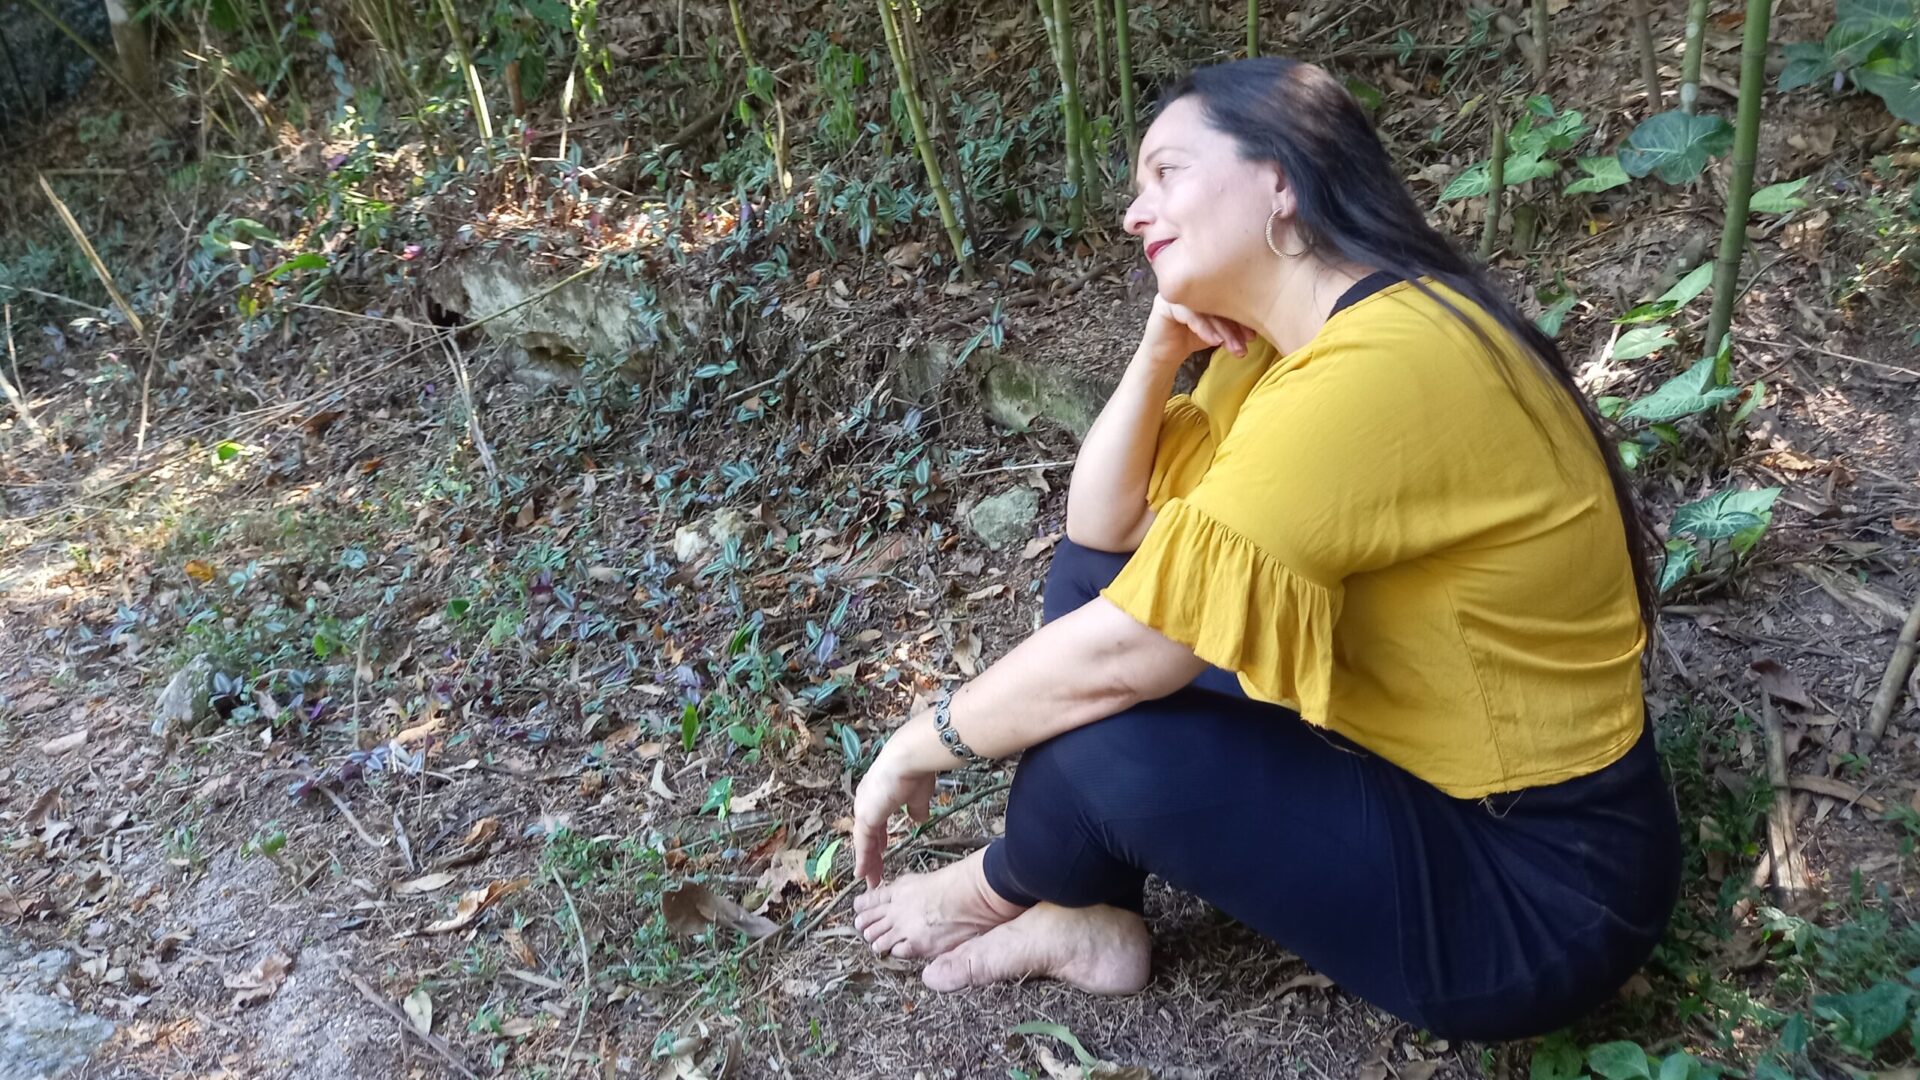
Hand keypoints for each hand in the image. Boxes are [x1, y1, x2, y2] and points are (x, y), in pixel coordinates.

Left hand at [851, 739, 937, 888]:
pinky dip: (862, 859)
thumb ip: (916, 809)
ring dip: (867, 862)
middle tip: (874, 873)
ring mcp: (864, 809)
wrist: (909, 758)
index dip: (879, 838)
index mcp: (877, 795)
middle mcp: (866, 802)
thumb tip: (918, 820)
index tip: (883, 850)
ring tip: (870, 881)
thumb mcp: (918, 796)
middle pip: (867, 834)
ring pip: (864, 841)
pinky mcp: (865, 817)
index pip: (876, 822)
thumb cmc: (916, 772)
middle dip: (872, 855)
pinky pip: (863, 843)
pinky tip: (862, 874)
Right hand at [1136, 294, 1253, 368]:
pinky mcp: (1165, 304)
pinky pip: (1189, 314)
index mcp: (1207, 284)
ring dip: (1222, 329)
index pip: (1230, 295)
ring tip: (1234, 347)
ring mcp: (1178, 292)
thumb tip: (1263, 322)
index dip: (1243, 315)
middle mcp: (1192, 283)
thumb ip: (1233, 321)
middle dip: (1235, 324)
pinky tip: (1215, 341)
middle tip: (1247, 342)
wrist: (1165, 354)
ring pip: (1205, 307)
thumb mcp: (1219, 328)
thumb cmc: (1193, 337)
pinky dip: (1205, 328)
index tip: (1253, 336)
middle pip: (1219, 299)